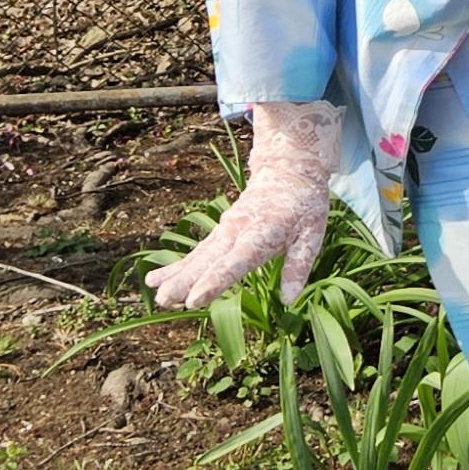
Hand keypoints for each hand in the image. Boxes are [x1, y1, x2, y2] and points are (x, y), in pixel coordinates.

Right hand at [150, 99, 338, 311]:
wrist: (288, 170)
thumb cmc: (305, 206)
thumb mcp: (312, 234)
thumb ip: (299, 265)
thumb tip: (289, 299)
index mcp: (262, 234)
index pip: (235, 261)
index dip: (215, 281)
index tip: (194, 299)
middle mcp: (238, 231)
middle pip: (208, 259)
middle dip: (185, 281)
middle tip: (164, 299)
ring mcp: (225, 229)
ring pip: (198, 255)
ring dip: (176, 274)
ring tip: (155, 293)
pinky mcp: (220, 231)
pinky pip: (197, 250)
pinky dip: (177, 265)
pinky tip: (156, 278)